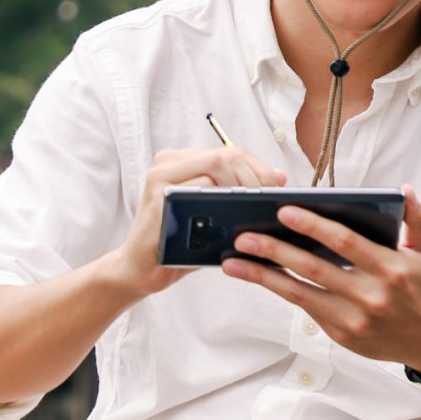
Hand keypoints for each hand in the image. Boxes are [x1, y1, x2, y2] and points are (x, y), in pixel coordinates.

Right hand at [108, 143, 286, 300]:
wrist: (141, 268)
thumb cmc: (180, 242)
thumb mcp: (211, 213)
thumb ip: (237, 194)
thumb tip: (279, 177)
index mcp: (181, 161)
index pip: (230, 151)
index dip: (259, 166)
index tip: (277, 187)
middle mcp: (167, 162)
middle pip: (226, 155)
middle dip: (255, 177)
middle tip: (268, 201)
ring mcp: (159, 177)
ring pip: (215, 165)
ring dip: (243, 187)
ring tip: (256, 209)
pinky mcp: (157, 198)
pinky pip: (199, 189)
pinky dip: (223, 203)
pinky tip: (235, 221)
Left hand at [220, 184, 420, 371]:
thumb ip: (416, 219)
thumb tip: (404, 189)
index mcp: (391, 269)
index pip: (345, 243)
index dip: (313, 226)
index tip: (283, 210)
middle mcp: (370, 296)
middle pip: (314, 268)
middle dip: (275, 250)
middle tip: (243, 236)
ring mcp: (354, 319)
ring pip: (301, 293)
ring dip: (263, 277)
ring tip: (233, 262)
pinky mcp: (342, 334)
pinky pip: (305, 308)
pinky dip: (279, 290)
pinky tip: (256, 276)